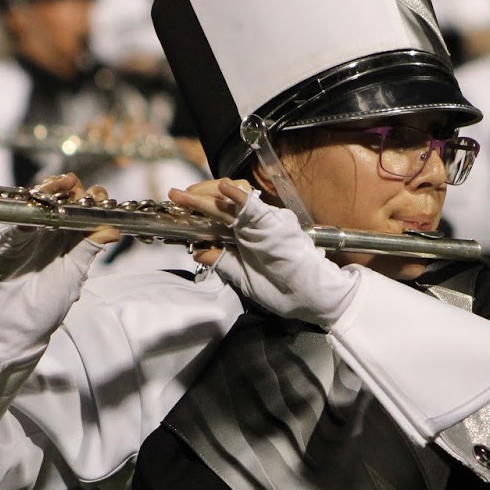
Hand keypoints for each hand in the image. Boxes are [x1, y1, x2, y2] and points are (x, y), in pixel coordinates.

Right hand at [0, 174, 119, 361]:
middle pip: (60, 201)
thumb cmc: (46, 305)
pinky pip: (15, 225)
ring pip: (37, 205)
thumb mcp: (74, 275)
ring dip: (49, 191)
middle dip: (71, 189)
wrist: (16, 327)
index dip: (92, 201)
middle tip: (79, 187)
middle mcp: (48, 232)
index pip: (82, 211)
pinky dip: (26, 216)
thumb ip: (88, 249)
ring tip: (63, 184)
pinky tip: (37, 209)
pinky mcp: (6, 243)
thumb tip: (114, 228)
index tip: (102, 199)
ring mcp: (26, 235)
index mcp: (68, 240)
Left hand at [169, 180, 357, 326]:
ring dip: (209, 194)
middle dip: (196, 198)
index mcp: (245, 235)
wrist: (313, 300)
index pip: (218, 214)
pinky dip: (240, 197)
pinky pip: (255, 209)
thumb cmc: (284, 289)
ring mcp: (264, 223)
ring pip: (234, 200)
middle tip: (176, 196)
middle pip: (222, 203)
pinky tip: (225, 189)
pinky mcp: (274, 227)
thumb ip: (222, 261)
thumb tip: (198, 249)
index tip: (177, 207)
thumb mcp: (242, 276)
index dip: (197, 208)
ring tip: (188, 194)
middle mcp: (253, 225)